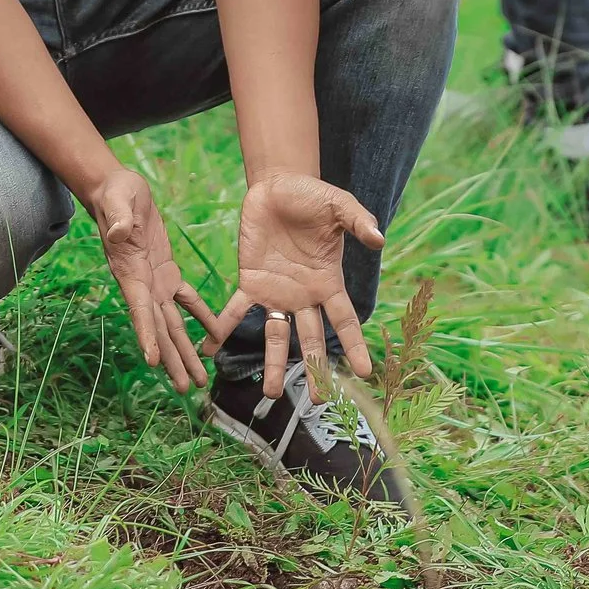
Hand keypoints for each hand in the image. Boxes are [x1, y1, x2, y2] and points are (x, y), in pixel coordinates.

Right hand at [85, 166, 221, 391]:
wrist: (118, 189)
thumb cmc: (116, 194)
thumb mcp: (118, 201)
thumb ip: (118, 218)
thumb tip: (118, 233)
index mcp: (130, 273)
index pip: (139, 310)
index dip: (146, 336)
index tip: (152, 363)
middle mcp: (143, 286)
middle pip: (159, 330)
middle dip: (172, 360)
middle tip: (186, 389)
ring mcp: (155, 281)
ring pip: (173, 324)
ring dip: (186, 351)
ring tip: (199, 379)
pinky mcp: (167, 271)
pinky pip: (187, 299)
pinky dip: (201, 317)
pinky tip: (213, 336)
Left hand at [198, 173, 384, 397]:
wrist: (279, 186)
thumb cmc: (313, 198)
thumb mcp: (338, 205)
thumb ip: (358, 222)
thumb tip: (379, 239)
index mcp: (328, 282)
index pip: (345, 320)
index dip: (355, 345)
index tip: (365, 372)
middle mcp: (304, 296)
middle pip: (311, 339)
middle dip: (315, 369)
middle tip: (320, 401)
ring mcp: (276, 293)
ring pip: (275, 336)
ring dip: (272, 364)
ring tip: (270, 394)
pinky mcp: (250, 281)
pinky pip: (234, 310)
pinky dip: (221, 329)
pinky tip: (209, 350)